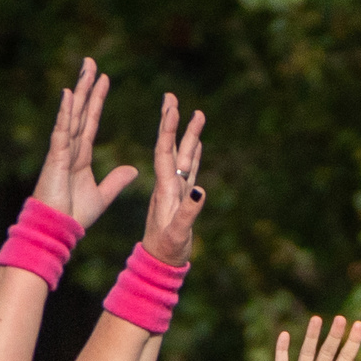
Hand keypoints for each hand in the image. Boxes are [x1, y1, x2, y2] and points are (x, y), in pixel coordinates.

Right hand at [30, 60, 139, 230]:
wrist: (58, 229)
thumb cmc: (74, 215)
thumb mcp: (102, 195)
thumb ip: (116, 180)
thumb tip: (134, 169)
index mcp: (80, 156)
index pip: (90, 120)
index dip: (97, 100)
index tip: (104, 79)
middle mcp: (70, 148)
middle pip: (81, 111)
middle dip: (87, 86)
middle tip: (91, 62)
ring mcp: (62, 151)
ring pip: (73, 115)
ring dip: (79, 91)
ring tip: (85, 69)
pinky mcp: (56, 158)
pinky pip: (62, 130)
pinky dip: (66, 112)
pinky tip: (69, 94)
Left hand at [139, 93, 208, 265]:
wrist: (159, 263)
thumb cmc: (168, 251)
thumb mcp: (177, 232)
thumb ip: (189, 211)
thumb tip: (200, 189)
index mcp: (165, 188)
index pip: (164, 152)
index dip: (168, 129)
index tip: (170, 107)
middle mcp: (169, 184)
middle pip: (171, 147)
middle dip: (172, 122)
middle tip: (172, 96)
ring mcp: (176, 190)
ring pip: (183, 156)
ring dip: (188, 134)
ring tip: (196, 113)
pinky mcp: (182, 197)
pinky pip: (189, 170)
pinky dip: (193, 154)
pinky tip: (196, 143)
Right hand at [260, 316, 360, 360]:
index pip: (346, 358)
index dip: (352, 342)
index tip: (359, 325)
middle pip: (328, 351)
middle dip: (335, 335)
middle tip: (341, 319)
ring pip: (307, 352)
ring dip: (312, 336)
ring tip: (317, 319)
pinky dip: (283, 350)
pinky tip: (285, 335)